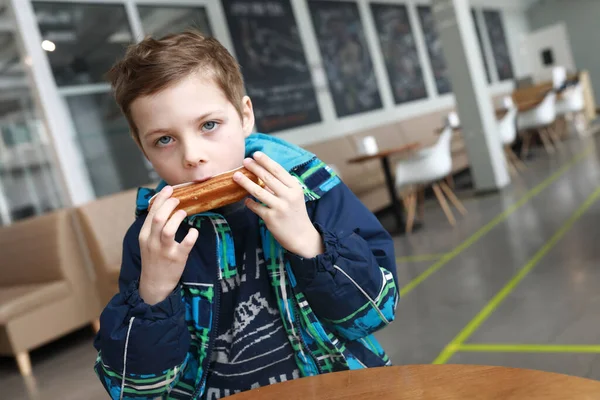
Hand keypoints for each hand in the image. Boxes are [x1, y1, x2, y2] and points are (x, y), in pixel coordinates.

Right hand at [138, 186, 198, 304]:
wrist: (155, 284)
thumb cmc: (154, 259)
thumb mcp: (148, 242)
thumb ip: (153, 226)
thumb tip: (163, 205)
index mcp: (144, 235)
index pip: (151, 212)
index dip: (161, 199)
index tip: (169, 189)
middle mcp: (152, 241)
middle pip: (159, 218)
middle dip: (169, 205)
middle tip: (179, 200)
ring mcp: (164, 250)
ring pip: (168, 229)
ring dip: (178, 218)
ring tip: (184, 213)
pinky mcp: (177, 258)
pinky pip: (186, 244)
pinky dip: (192, 234)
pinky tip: (194, 231)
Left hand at [234, 151, 323, 258]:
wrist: (302, 237)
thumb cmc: (296, 214)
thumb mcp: (294, 197)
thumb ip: (282, 186)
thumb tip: (263, 174)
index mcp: (295, 188)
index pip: (278, 170)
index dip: (266, 161)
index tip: (256, 154)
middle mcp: (288, 196)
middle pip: (267, 178)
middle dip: (254, 168)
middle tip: (244, 161)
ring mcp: (279, 207)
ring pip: (259, 191)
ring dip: (245, 182)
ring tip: (236, 175)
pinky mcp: (271, 218)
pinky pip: (256, 207)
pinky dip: (250, 203)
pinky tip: (246, 200)